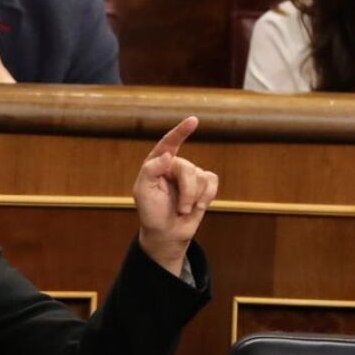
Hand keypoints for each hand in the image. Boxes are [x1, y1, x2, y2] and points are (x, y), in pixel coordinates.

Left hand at [133, 117, 218, 275]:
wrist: (167, 233)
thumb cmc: (151, 212)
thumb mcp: (142, 192)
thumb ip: (150, 170)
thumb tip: (166, 156)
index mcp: (156, 164)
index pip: (168, 144)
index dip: (180, 132)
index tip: (193, 121)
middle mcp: (173, 166)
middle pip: (188, 168)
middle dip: (187, 191)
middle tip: (180, 209)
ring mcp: (189, 175)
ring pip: (201, 176)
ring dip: (194, 198)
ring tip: (183, 209)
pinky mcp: (203, 185)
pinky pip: (212, 181)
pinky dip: (207, 196)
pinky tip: (198, 206)